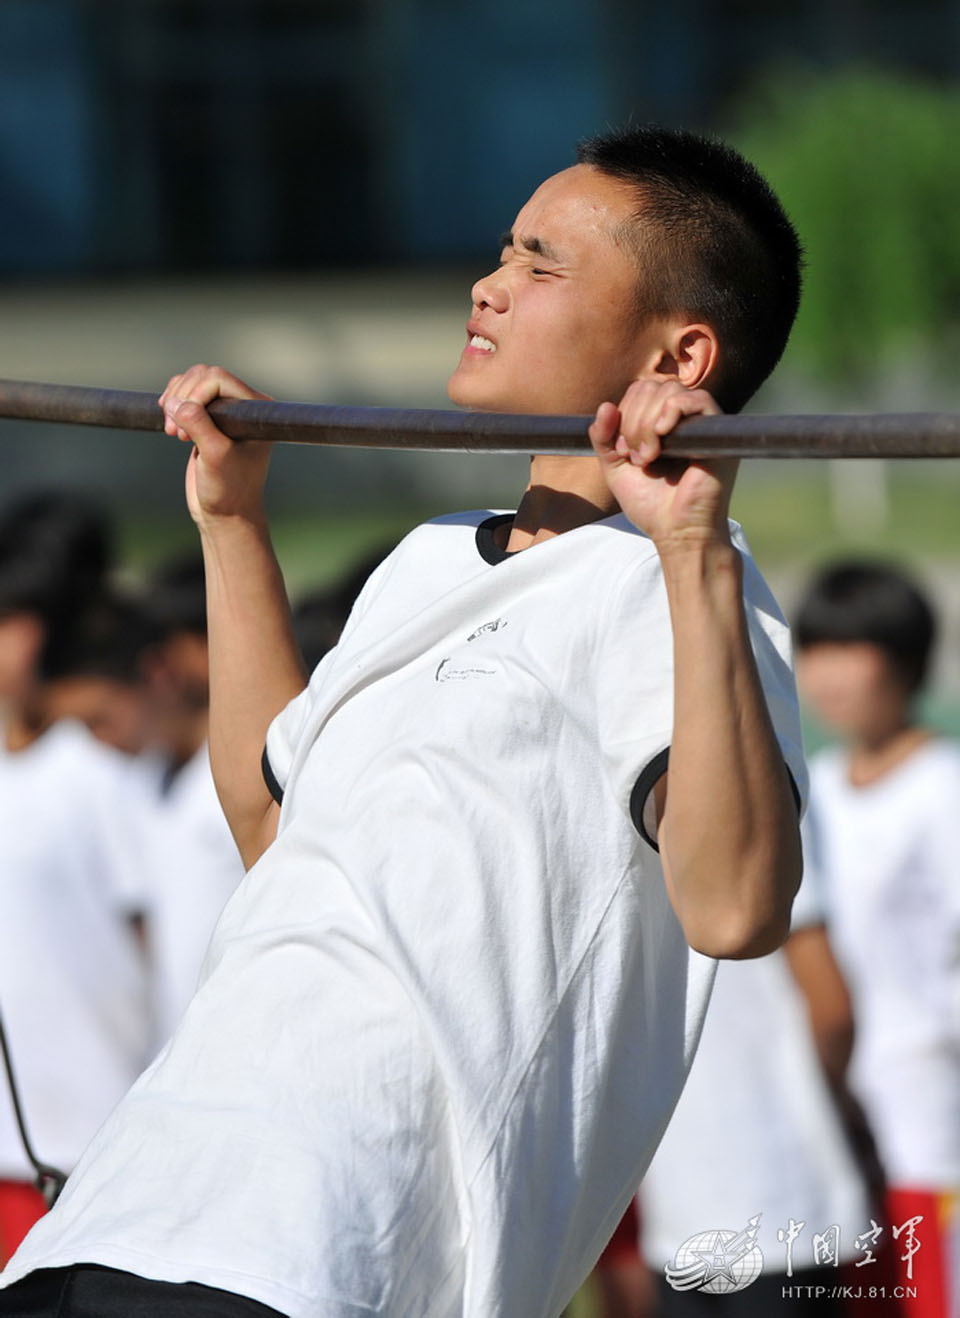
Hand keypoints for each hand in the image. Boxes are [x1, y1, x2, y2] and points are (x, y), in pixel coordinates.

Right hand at [159, 364, 273, 526]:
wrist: (224, 514)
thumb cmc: (228, 489)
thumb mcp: (214, 456)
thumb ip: (198, 425)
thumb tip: (175, 402)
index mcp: (256, 409)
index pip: (218, 378)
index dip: (195, 395)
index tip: (186, 431)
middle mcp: (243, 406)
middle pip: (202, 375)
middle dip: (182, 399)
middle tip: (177, 435)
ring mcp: (225, 412)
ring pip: (191, 382)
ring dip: (174, 402)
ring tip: (173, 433)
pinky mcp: (208, 420)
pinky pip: (185, 395)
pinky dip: (172, 404)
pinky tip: (170, 426)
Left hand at [588, 380, 738, 551]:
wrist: (677, 531)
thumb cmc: (651, 504)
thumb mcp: (615, 468)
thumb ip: (604, 437)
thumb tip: (605, 406)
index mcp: (660, 424)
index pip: (639, 391)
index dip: (624, 413)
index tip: (623, 451)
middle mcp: (682, 419)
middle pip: (652, 387)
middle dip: (634, 421)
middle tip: (637, 457)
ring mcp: (701, 424)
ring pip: (670, 390)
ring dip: (648, 422)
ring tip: (650, 456)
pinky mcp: (718, 432)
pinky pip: (698, 399)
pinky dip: (673, 410)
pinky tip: (663, 434)